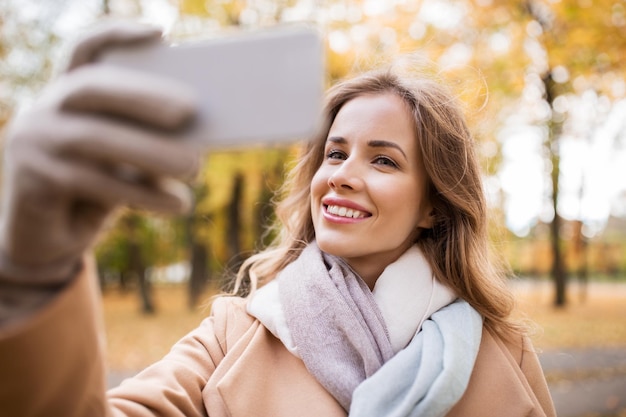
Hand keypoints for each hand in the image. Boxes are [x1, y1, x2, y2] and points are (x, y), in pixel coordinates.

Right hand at [0, 21, 200, 285]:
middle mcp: (42, 110)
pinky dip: (144, 194)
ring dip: (151, 152)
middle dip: (143, 95)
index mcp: (66, 95)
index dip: (117, 34)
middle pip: (91, 88)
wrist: (52, 243)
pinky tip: (179, 204)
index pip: (84, 50)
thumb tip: (196, 134)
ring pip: (94, 139)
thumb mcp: (125, 164)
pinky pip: (96, 183)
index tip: (161, 32)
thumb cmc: (98, 194)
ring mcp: (31, 143)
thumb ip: (147, 142)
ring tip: (195, 166)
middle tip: (191, 109)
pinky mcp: (31, 182)